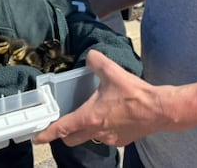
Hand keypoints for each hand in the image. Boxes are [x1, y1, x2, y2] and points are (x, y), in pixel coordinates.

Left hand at [33, 50, 169, 147]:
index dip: (47, 134)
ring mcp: (109, 139)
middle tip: (61, 123)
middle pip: (71, 139)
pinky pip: (105, 137)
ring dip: (84, 130)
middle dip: (63, 134)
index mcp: (90, 117)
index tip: (36, 138)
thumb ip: (96, 61)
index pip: (62, 128)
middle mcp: (97, 131)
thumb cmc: (135, 94)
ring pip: (88, 138)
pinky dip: (101, 129)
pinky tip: (109, 116)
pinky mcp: (121, 140)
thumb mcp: (112, 72)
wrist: (159, 110)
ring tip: (89, 114)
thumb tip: (90, 56)